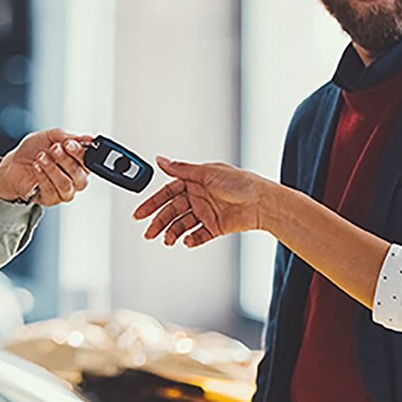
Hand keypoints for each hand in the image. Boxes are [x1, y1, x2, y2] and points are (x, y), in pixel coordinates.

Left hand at [0, 129, 96, 205]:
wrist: (13, 164)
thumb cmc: (33, 150)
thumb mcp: (50, 137)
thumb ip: (68, 137)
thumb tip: (88, 138)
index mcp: (79, 163)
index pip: (89, 162)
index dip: (80, 153)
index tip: (69, 144)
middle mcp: (74, 179)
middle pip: (80, 176)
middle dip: (65, 160)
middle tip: (53, 149)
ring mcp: (64, 191)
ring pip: (66, 185)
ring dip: (52, 169)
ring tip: (41, 157)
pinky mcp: (51, 199)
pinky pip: (51, 191)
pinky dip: (42, 177)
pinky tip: (36, 167)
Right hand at [133, 156, 271, 246]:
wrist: (262, 203)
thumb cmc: (240, 182)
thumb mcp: (207, 173)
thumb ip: (181, 169)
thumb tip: (160, 160)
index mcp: (194, 181)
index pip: (167, 193)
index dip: (152, 203)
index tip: (140, 213)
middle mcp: (198, 197)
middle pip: (172, 211)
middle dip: (159, 222)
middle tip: (149, 232)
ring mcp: (206, 213)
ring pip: (182, 225)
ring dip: (173, 232)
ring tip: (168, 240)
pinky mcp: (215, 227)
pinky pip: (198, 235)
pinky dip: (191, 239)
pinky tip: (186, 240)